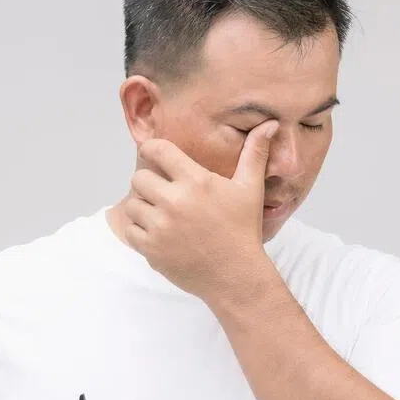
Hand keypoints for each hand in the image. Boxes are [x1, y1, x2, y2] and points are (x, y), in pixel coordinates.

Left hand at [123, 120, 278, 301]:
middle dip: (149, 182)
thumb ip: (254, 153)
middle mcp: (175, 202)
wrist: (236, 276)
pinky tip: (158, 232)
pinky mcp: (152, 249)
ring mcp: (160, 227)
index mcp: (196, 181)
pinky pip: (130, 230)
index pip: (157, 150)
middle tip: (163, 192)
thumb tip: (269, 124)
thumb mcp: (250, 188)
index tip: (157, 157)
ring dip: (143, 207)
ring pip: (132, 204)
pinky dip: (139, 230)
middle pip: (139, 177)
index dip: (153, 150)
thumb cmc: (244, 230)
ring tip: (161, 214)